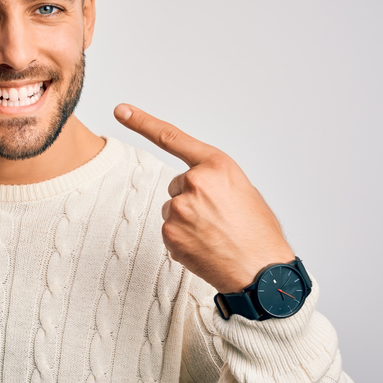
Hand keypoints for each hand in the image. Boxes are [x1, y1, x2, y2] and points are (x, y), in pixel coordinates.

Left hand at [114, 103, 293, 293]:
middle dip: (193, 200)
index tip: (121, 110)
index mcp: (217, 166)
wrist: (262, 273)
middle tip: (219, 219)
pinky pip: (170, 231)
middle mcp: (195, 182)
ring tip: (216, 235)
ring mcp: (180, 208)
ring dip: (188, 221)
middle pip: (177, 185)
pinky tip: (206, 247)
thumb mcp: (244, 191)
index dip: (143, 121)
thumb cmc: (258, 233)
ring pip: (174, 209)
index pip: (173, 138)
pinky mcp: (170, 233)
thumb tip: (194, 185)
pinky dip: (184, 240)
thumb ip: (215, 180)